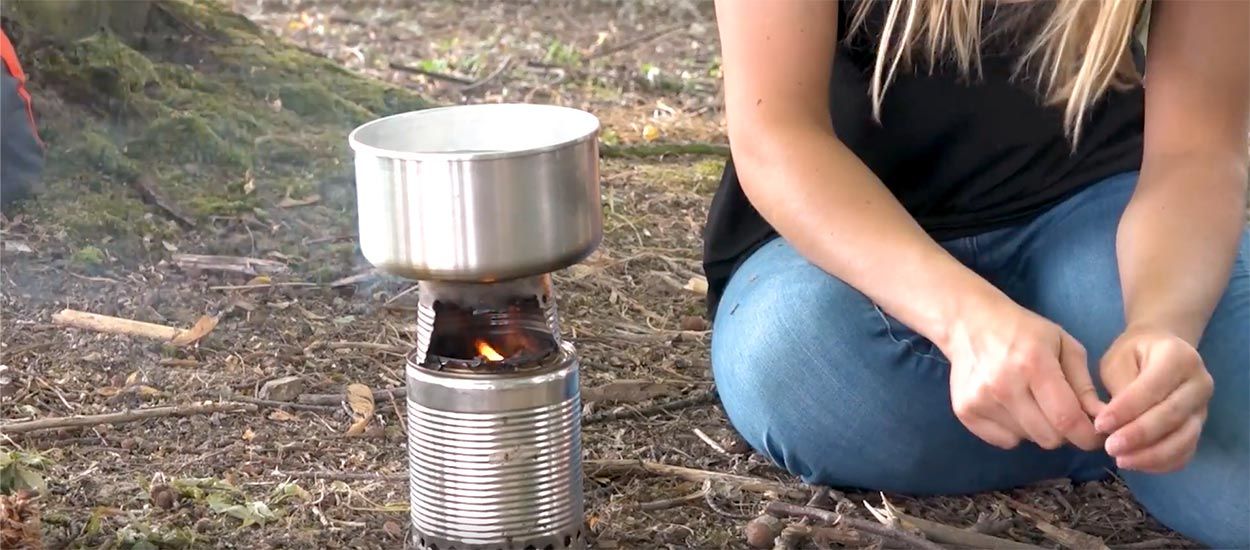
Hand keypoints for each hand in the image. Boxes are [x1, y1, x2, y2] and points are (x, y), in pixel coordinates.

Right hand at [943, 294, 1104, 450]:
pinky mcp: (965, 411)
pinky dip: (1014, 431)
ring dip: (1037, 428)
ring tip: (1031, 402)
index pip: (1067, 419)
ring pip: (1028, 439)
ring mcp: (980, 400)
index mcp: (1034, 365)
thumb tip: (1100, 418)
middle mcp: (1004, 386)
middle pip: (1049, 437)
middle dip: (1063, 431)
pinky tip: (1009, 407)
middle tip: (1060, 412)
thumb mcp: (1063, 345)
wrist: (968, 322)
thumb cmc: (1023, 331)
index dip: (1087, 436)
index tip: (1095, 436)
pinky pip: (1004, 441)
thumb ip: (1083, 383)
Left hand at [1093, 327, 1212, 472]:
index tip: (1100, 425)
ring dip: (1151, 455)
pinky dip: (1162, 463)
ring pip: (1184, 439)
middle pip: (1172, 416)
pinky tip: (1137, 463)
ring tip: (1122, 460)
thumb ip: (1119, 388)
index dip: (1126, 410)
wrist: (1161, 352)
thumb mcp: (1119, 360)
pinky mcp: (1199, 428)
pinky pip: (1186, 452)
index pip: (1152, 388)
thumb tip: (1111, 424)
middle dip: (1139, 435)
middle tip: (1110, 447)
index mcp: (1178, 358)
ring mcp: (1203, 408)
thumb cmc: (1134, 355)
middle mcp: (1199, 383)